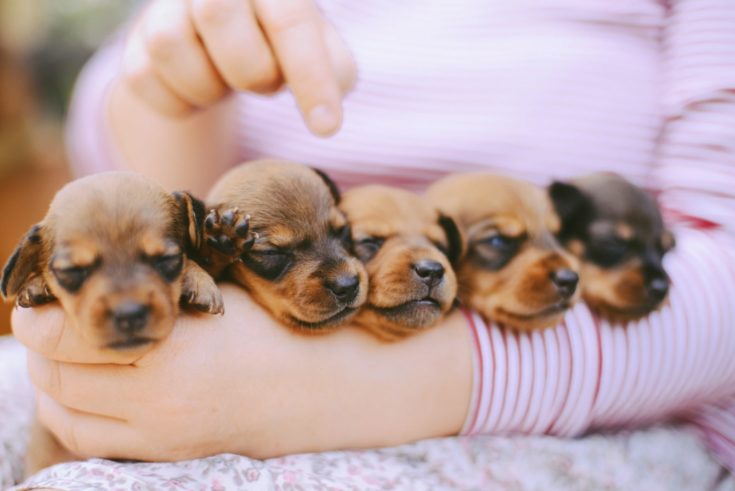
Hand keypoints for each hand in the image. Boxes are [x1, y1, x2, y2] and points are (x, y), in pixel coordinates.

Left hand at [13, 285, 471, 460]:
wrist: (330, 388)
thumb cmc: (282, 328)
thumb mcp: (223, 295)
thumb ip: (165, 288)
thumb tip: (108, 277)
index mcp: (176, 346)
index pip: (71, 336)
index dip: (42, 315)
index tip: (38, 300)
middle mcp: (161, 398)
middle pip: (58, 377)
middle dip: (42, 348)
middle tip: (47, 323)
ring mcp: (165, 433)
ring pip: (68, 416)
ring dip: (53, 385)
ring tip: (63, 358)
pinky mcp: (173, 453)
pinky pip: (96, 441)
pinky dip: (78, 415)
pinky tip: (90, 391)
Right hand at [123, 0, 356, 135]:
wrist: (224, 39)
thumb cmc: (281, 43)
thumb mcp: (323, 52)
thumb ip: (335, 72)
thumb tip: (324, 116)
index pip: (290, 20)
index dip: (310, 77)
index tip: (326, 128)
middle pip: (215, 12)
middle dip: (251, 69)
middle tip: (264, 80)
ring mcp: (165, 5)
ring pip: (167, 43)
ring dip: (208, 86)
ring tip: (227, 81)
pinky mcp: (135, 43)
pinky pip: (143, 80)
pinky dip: (179, 103)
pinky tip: (201, 87)